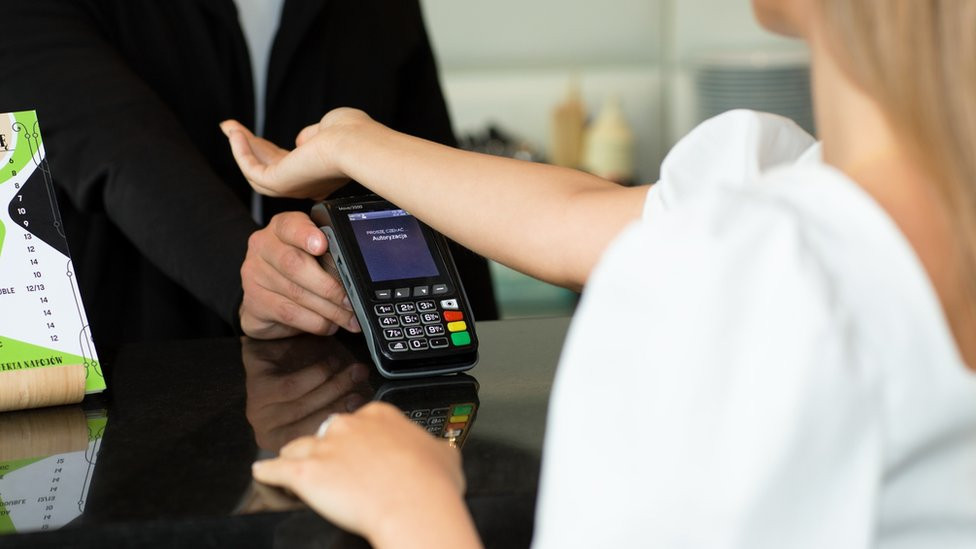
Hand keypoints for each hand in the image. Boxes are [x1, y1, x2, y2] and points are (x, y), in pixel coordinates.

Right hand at [221, 109, 372, 198]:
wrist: (355, 143)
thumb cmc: (352, 133)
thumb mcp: (329, 129)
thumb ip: (310, 136)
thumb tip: (299, 141)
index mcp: (320, 173)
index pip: (289, 164)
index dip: (270, 150)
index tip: (256, 136)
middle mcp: (305, 185)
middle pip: (268, 166)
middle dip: (250, 146)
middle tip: (231, 128)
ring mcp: (292, 187)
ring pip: (257, 170)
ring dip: (241, 148)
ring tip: (228, 128)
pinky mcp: (280, 183)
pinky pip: (252, 170)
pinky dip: (241, 152)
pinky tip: (235, 135)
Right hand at [240, 211, 360, 338]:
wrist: (262, 295)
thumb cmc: (295, 270)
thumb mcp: (311, 253)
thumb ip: (329, 253)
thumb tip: (356, 272)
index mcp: (281, 228)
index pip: (291, 225)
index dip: (306, 235)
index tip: (322, 244)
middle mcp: (264, 247)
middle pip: (294, 264)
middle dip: (329, 285)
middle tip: (351, 299)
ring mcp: (255, 275)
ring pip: (296, 293)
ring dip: (329, 309)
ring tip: (348, 317)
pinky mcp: (255, 302)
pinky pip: (290, 314)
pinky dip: (316, 322)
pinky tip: (329, 324)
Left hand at [242, 335, 372, 451]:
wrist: (282, 341)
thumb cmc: (310, 374)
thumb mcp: (329, 397)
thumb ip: (342, 410)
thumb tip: (364, 418)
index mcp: (285, 441)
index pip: (313, 439)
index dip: (341, 422)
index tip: (363, 405)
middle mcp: (267, 430)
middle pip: (308, 420)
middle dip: (341, 400)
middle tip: (362, 384)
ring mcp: (258, 409)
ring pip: (301, 404)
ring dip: (334, 385)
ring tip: (353, 370)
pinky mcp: (256, 385)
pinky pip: (289, 387)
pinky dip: (315, 374)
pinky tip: (332, 363)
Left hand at [252, 402, 481, 547]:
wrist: (415, 505)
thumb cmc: (431, 485)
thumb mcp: (444, 455)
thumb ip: (433, 447)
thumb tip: (438, 451)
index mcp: (380, 415)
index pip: (359, 422)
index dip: (358, 441)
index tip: (361, 453)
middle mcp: (349, 425)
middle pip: (327, 433)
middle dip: (329, 450)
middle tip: (339, 469)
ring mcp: (324, 447)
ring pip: (299, 447)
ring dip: (298, 458)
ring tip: (297, 468)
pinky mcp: (305, 473)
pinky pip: (276, 468)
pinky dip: (268, 472)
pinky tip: (263, 472)